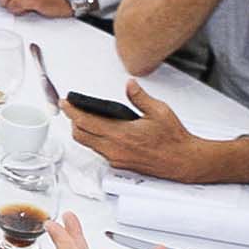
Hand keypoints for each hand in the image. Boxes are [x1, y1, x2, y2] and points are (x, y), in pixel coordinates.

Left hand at [61, 80, 205, 178]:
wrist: (184, 161)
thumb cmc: (174, 139)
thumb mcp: (159, 111)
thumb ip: (140, 97)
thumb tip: (129, 85)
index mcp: (121, 134)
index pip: (86, 122)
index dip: (71, 111)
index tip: (65, 103)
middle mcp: (115, 149)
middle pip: (80, 135)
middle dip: (73, 121)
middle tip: (72, 109)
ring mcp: (117, 158)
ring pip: (89, 144)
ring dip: (83, 131)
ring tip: (85, 117)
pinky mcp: (121, 164)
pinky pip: (100, 151)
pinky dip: (94, 140)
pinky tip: (102, 131)